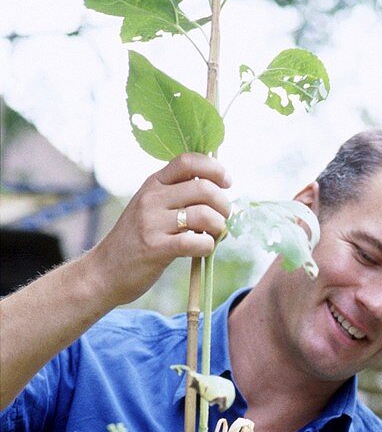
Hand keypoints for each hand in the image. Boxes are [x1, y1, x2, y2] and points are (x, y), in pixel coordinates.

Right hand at [89, 153, 231, 306]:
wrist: (105, 271)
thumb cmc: (135, 242)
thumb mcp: (151, 210)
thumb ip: (177, 198)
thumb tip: (218, 193)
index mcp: (153, 184)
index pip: (187, 160)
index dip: (214, 168)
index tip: (227, 182)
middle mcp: (152, 198)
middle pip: (203, 188)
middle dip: (223, 204)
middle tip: (223, 218)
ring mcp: (152, 222)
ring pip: (204, 215)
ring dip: (219, 227)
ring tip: (215, 236)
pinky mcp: (156, 248)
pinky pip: (196, 242)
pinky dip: (208, 246)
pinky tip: (204, 249)